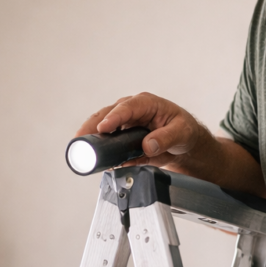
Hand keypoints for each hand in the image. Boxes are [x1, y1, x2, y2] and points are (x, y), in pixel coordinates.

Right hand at [74, 93, 210, 168]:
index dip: (113, 118)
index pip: (126, 108)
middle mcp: (130, 111)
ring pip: (102, 129)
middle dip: (92, 127)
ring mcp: (124, 125)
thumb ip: (166, 138)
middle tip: (80, 140)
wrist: (185, 144)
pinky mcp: (121, 139)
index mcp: (145, 103)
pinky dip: (102, 153)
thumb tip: (148, 145)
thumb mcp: (182, 133)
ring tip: (81, 152)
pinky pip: (109, 144)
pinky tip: (98, 162)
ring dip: (92, 139)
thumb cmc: (184, 130)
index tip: (103, 128)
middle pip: (106, 115)